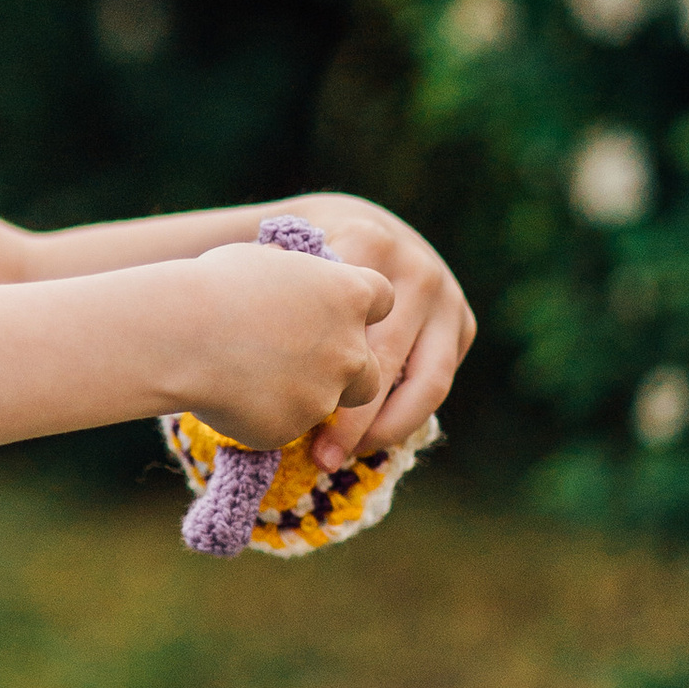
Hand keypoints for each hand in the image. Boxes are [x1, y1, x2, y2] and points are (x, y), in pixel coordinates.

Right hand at [174, 240, 393, 451]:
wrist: (182, 335)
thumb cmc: (215, 286)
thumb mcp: (264, 261)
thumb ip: (296, 277)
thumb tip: (288, 276)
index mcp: (350, 294)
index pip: (383, 301)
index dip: (360, 308)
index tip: (335, 311)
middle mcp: (352, 348)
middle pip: (372, 369)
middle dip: (345, 370)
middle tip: (301, 362)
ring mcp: (326, 394)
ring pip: (331, 404)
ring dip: (307, 396)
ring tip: (256, 379)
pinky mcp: (293, 428)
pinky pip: (285, 425)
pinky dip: (265, 416)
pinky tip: (229, 395)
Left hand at [272, 192, 477, 467]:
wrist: (360, 229)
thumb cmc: (305, 261)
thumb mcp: (286, 259)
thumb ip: (269, 282)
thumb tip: (225, 321)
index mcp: (369, 243)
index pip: (345, 319)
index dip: (316, 371)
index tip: (281, 407)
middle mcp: (417, 271)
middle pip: (384, 358)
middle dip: (351, 417)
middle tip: (316, 456)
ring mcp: (447, 299)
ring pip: (424, 383)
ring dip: (384, 429)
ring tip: (339, 458)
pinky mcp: (464, 326)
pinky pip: (434, 385)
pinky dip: (401, 419)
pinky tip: (365, 443)